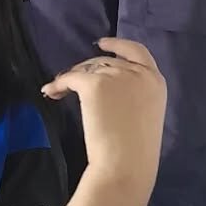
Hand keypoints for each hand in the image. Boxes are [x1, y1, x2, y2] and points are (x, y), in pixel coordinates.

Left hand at [42, 37, 166, 193]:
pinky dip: (58, 84)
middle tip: (68, 82)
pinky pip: (70, 78)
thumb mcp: (144, 114)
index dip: (117, 45)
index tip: (102, 43)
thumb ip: (133, 96)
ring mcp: (117, 76)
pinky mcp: (95, 85)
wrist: (125, 161)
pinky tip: (50, 92)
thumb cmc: (134, 149)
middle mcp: (138, 73)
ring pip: (86, 68)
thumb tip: (108, 92)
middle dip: (85, 70)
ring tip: (56, 91)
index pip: (136, 52)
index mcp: (155, 80)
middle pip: (105, 61)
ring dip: (70, 78)